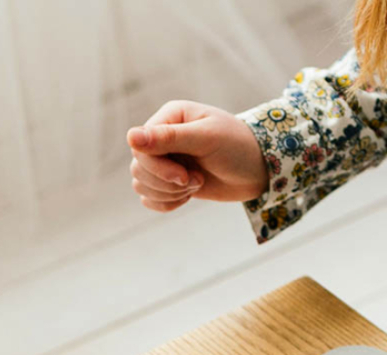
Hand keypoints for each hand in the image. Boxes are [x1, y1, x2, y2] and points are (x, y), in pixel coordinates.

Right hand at [127, 100, 268, 212]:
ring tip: (196, 184)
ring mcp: (164, 160)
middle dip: (167, 183)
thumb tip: (130, 137)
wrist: (257, 170)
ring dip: (169, 194)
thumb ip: (168, 138)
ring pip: (141, 185)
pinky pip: (149, 199)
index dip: (158, 167)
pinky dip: (166, 204)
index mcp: (168, 117)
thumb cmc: (237, 147)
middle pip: (138, 169)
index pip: (139, 148)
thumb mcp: (205, 138)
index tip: (185, 176)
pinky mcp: (168, 182)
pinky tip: (187, 197)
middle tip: (196, 180)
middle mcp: (161, 138)